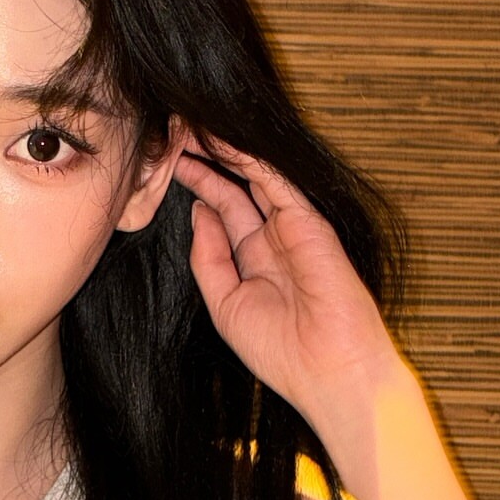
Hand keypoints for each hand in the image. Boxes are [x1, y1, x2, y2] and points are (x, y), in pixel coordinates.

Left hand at [175, 139, 408, 433]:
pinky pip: (275, 183)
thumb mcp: (226, 304)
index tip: (170, 164)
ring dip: (224, 153)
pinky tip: (222, 142)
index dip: (199, 187)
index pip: (223, 212)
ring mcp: (293, 228)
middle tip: (177, 132)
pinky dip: (249, 160)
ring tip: (192, 127)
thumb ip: (210, 258)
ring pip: (254, 179)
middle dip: (207, 162)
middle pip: (236, 189)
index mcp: (256, 261)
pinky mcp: (308, 222)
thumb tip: (199, 212)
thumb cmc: (282, 352)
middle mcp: (274, 239)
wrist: (328, 372)